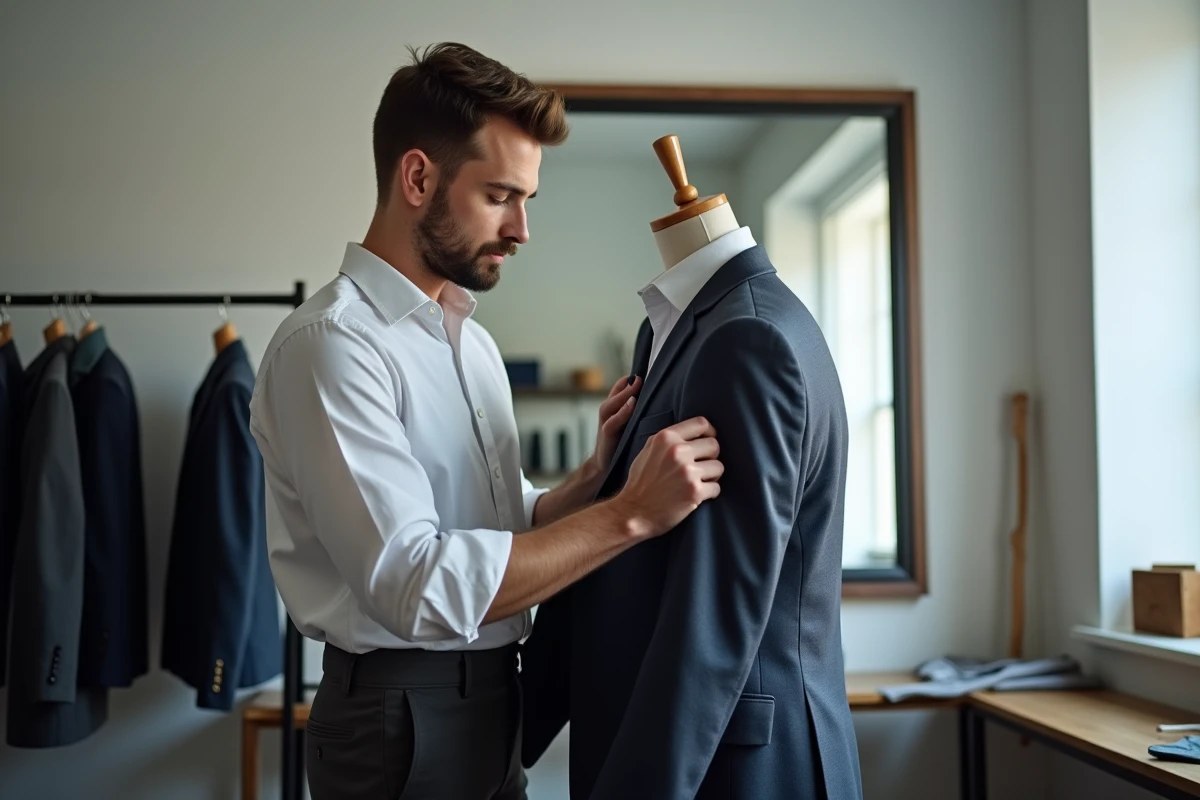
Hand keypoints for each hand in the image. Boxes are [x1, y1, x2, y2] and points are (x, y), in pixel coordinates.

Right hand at [588, 375, 642, 474]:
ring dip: (623, 394)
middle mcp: (608, 416)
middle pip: (614, 394)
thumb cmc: (620, 449)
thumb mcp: (630, 429)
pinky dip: (621, 412)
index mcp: (614, 412)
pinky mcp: (606, 438)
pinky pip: (612, 422)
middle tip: (641, 375)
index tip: (643, 372)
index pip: (619, 390)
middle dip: (627, 384)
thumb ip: (637, 416)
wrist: (603, 469)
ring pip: (610, 405)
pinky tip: (632, 404)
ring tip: (636, 384)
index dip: (628, 381)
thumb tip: (662, 406)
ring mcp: (605, 425)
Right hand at [613, 416, 722, 538]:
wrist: (633, 512)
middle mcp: (678, 451)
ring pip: (719, 467)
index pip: (702, 424)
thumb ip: (669, 439)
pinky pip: (717, 488)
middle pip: (714, 445)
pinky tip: (697, 496)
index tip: (706, 445)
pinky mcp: (695, 492)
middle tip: (701, 468)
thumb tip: (694, 434)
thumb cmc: (640, 482)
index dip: (709, 433)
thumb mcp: (648, 450)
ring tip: (698, 482)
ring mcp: (687, 472)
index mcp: (666, 438)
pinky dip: (710, 493)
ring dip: (711, 476)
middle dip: (711, 457)